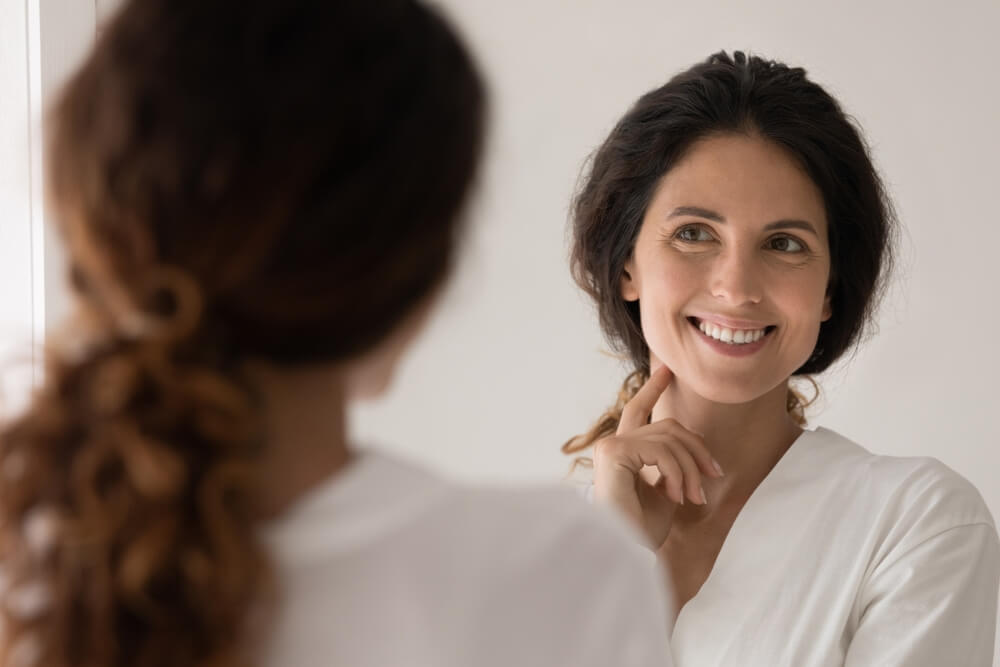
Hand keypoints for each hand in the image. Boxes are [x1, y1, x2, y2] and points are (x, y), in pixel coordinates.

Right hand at [592, 365, 722, 549]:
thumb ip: (672, 463)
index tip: (667, 369)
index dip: (653, 388)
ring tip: (693, 497)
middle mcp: (612, 445)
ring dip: (690, 469)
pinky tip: (676, 496)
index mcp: (623, 452)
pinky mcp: (613, 454)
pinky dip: (677, 473)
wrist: (628, 554)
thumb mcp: (667, 490)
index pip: (639, 411)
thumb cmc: (643, 532)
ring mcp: (610, 448)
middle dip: (697, 448)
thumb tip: (693, 442)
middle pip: (667, 426)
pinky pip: (660, 451)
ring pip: (668, 438)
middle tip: (714, 475)